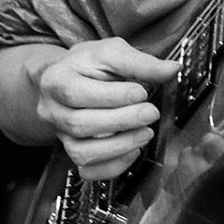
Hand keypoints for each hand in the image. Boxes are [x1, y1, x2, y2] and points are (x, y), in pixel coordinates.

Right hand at [28, 38, 180, 180]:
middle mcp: (52, 110)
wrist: (69, 77)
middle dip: (122, 121)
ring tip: (145, 132)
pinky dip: (113, 166)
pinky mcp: (72, 152)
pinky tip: (133, 150)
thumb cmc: (89, 64)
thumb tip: (171, 70)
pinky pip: (88, 171)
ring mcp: (60, 135)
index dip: (113, 96)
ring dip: (120, 146)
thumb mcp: (112, 52)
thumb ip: (139, 62)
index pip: (77, 93)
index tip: (141, 92)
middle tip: (150, 113)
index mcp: (56, 80)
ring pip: (82, 153)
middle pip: (80, 124)